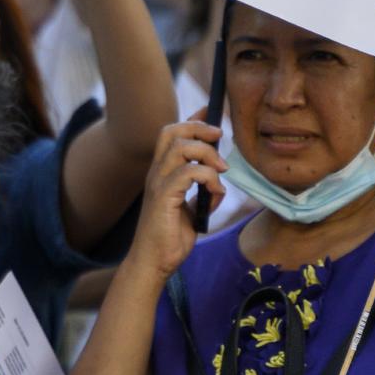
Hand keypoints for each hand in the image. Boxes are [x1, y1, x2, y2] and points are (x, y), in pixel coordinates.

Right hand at [129, 116, 226, 278]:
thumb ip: (203, 195)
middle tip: (220, 135)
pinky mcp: (164, 197)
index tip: (211, 112)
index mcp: (161, 173)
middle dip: (198, 126)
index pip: (172, 134)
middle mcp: (156, 173)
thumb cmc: (170, 238)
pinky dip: (208, 177)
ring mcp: (158, 183)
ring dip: (206, 152)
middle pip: (172, 131)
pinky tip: (216, 191)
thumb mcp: (193, 212)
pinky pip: (188, 174)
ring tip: (221, 168)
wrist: (154, 263)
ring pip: (180, 146)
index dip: (193, 119)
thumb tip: (219, 186)